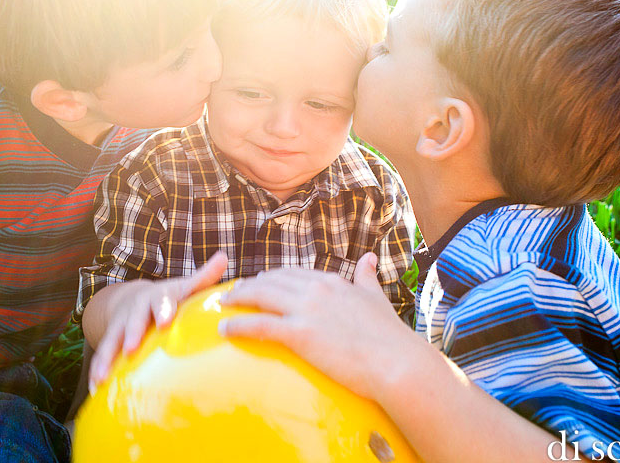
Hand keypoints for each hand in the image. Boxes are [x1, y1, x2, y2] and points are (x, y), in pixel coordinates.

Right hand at [88, 251, 227, 390]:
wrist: (136, 298)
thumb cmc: (169, 297)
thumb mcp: (184, 287)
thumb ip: (204, 277)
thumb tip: (224, 257)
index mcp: (158, 296)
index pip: (161, 300)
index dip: (162, 309)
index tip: (165, 321)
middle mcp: (137, 309)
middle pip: (133, 320)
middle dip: (131, 333)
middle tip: (132, 348)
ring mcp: (121, 325)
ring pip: (112, 340)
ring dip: (106, 357)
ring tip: (103, 377)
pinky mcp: (111, 340)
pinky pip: (102, 355)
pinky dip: (97, 371)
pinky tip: (96, 389)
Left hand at [219, 252, 417, 400]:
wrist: (397, 362)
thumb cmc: (390, 337)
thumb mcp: (377, 298)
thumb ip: (368, 277)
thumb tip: (369, 256)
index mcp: (332, 282)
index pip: (293, 273)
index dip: (272, 277)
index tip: (259, 282)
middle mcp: (316, 290)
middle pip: (272, 281)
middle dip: (249, 285)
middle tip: (233, 291)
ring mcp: (307, 310)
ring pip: (261, 296)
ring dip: (237, 298)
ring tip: (223, 304)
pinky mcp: (300, 334)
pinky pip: (259, 325)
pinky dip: (238, 325)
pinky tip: (223, 329)